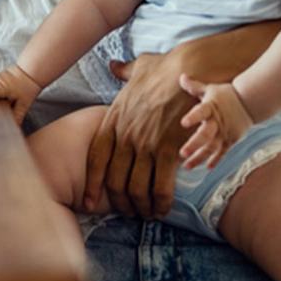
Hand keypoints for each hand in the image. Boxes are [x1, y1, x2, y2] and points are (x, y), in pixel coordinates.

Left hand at [82, 52, 192, 217]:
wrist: (191, 69)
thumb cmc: (166, 68)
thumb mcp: (137, 68)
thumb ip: (123, 72)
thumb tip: (114, 66)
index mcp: (113, 120)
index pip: (95, 159)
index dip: (92, 184)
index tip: (89, 201)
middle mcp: (125, 135)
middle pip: (114, 180)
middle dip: (120, 202)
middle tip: (128, 212)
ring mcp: (146, 143)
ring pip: (136, 187)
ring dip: (141, 206)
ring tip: (147, 214)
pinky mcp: (169, 149)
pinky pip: (161, 185)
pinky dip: (161, 202)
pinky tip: (163, 208)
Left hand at [177, 75, 252, 169]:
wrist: (250, 102)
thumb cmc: (226, 94)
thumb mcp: (210, 89)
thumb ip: (194, 86)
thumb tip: (181, 76)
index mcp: (210, 107)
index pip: (200, 111)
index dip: (193, 117)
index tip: (183, 123)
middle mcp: (217, 122)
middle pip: (206, 135)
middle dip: (194, 144)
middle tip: (182, 153)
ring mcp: (225, 132)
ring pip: (212, 147)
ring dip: (200, 157)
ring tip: (187, 166)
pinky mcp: (231, 139)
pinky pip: (223, 152)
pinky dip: (216, 160)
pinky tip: (207, 167)